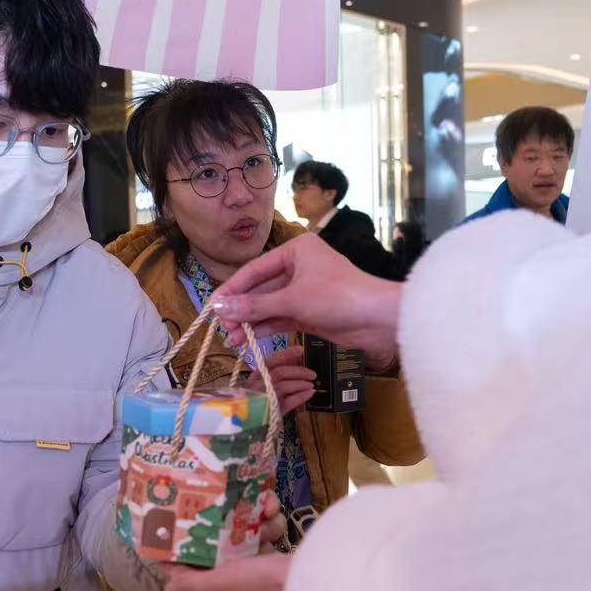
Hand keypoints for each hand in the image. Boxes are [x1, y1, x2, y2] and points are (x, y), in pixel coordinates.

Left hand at [160, 493, 290, 590]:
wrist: (313, 580)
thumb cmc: (261, 584)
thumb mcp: (220, 584)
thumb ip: (192, 583)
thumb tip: (166, 586)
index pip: (192, 573)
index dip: (185, 551)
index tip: (179, 524)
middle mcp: (234, 584)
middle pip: (217, 551)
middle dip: (219, 528)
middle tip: (217, 505)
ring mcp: (256, 572)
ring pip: (242, 538)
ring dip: (250, 521)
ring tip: (260, 508)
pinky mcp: (274, 560)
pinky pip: (263, 535)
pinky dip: (267, 522)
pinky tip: (270, 509)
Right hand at [212, 235, 402, 367]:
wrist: (378, 319)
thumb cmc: (338, 297)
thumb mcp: (291, 300)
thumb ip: (254, 305)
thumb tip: (219, 307)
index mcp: (296, 250)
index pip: (255, 269)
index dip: (233, 289)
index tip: (213, 306)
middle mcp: (299, 267)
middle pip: (261, 289)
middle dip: (242, 309)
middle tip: (221, 327)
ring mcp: (305, 291)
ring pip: (270, 305)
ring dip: (252, 322)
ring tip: (232, 339)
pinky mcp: (311, 312)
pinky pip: (281, 317)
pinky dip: (266, 327)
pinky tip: (248, 339)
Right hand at [247, 346, 315, 415]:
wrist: (249, 427)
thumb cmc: (259, 404)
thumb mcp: (268, 386)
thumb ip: (281, 374)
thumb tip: (298, 359)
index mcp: (256, 376)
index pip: (270, 361)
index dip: (286, 354)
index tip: (302, 350)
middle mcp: (256, 385)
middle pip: (279, 372)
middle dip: (299, 371)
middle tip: (313, 374)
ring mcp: (261, 399)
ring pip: (283, 386)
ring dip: (300, 383)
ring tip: (311, 385)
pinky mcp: (269, 412)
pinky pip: (287, 402)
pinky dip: (300, 397)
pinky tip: (309, 394)